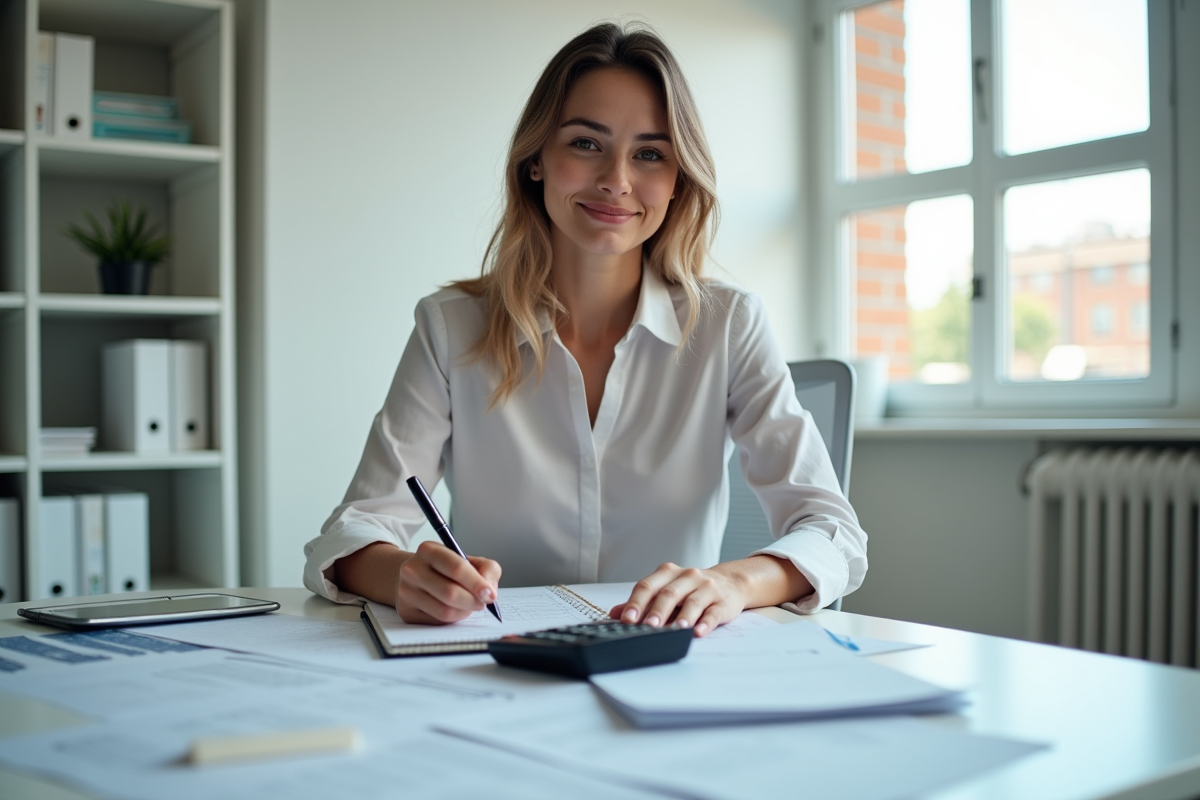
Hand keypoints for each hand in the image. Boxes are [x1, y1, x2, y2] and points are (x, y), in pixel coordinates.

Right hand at [393, 540, 500, 624]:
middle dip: (473, 601)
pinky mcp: (406, 611)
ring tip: (469, 605)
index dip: (477, 583)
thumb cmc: (445, 568)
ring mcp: (406, 591)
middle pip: (450, 593)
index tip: (490, 594)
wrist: (414, 576)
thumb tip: (489, 589)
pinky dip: (452, 619)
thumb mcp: (468, 559)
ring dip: (464, 612)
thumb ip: (487, 568)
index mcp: (428, 550)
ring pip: (444, 611)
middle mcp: (412, 569)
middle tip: (483, 603)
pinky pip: (436, 622)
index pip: (456, 568)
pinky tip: (454, 609)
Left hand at [609, 562, 748, 637]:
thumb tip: (615, 614)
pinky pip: (713, 612)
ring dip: (682, 617)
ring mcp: (707, 588)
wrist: (730, 583)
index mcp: (668, 573)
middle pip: (669, 593)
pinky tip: (698, 632)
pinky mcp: (723, 602)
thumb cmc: (690, 590)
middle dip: (657, 611)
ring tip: (674, 630)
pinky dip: (705, 622)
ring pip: (693, 602)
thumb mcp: (666, 591)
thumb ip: (642, 603)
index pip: (648, 586)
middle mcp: (687, 576)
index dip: (636, 602)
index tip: (627, 619)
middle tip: (648, 626)